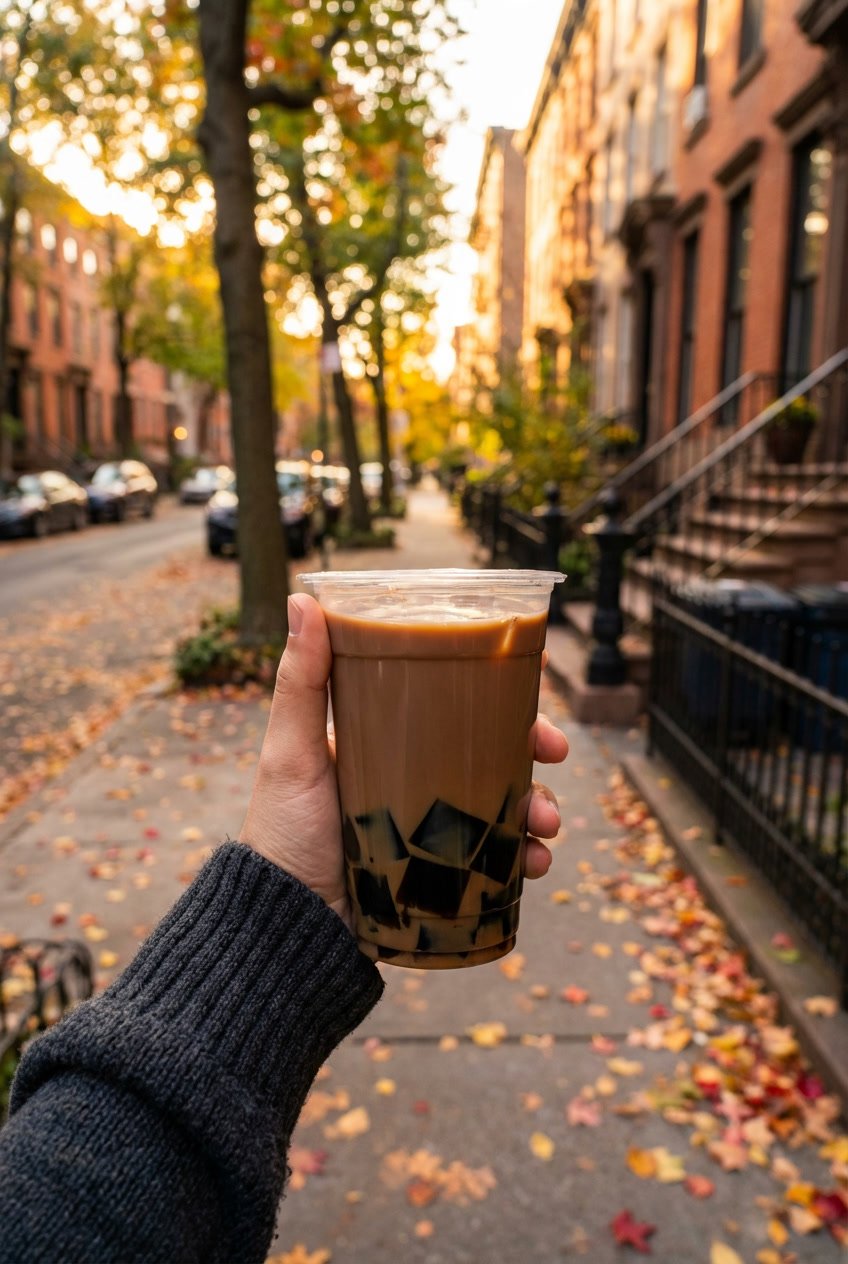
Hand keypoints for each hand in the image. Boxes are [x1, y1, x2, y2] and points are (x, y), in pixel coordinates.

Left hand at [242, 594, 568, 930]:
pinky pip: (498, 862)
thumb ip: (300, 681)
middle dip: (534, 752)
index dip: (500, 696)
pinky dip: (525, 860)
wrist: (286, 924)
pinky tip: (535, 865)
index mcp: (388, 742)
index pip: (454, 706)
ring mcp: (433, 830)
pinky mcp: (442, 876)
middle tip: (554, 753)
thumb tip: (302, 597)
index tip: (535, 681)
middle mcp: (416, 780)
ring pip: (505, 807)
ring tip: (545, 824)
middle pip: (492, 754)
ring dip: (540, 808)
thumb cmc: (282, 830)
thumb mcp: (291, 751)